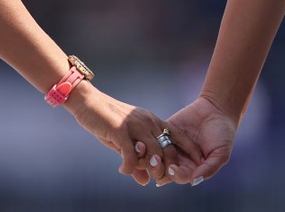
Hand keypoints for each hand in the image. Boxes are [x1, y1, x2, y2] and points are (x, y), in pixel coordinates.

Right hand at [65, 83, 202, 185]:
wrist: (89, 103)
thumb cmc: (108, 123)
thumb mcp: (126, 142)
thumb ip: (137, 160)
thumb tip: (146, 181)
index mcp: (153, 121)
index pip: (178, 136)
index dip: (189, 150)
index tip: (195, 165)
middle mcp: (148, 122)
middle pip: (167, 149)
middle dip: (167, 168)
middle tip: (159, 179)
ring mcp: (135, 125)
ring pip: (153, 152)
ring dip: (151, 168)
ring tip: (144, 175)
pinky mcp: (120, 129)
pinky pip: (130, 154)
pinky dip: (129, 166)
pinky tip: (123, 170)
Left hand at [156, 95, 236, 186]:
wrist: (218, 108)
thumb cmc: (223, 134)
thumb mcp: (221, 154)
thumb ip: (209, 169)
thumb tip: (193, 181)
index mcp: (192, 168)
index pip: (180, 177)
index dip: (175, 175)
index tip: (173, 169)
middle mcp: (180, 159)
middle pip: (164, 169)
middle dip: (158, 168)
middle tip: (156, 162)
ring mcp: (172, 144)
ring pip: (156, 155)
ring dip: (151, 155)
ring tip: (150, 151)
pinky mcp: (166, 130)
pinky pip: (155, 137)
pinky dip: (150, 139)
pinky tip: (148, 138)